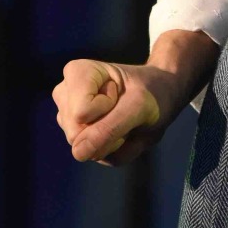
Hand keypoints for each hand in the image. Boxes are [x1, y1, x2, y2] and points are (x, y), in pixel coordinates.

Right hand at [51, 59, 178, 167]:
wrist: (163, 96)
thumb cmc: (153, 92)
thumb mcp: (140, 107)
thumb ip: (109, 128)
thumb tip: (78, 153)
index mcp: (76, 72)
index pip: (82, 113)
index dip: (109, 110)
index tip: (121, 94)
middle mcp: (64, 94)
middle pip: (76, 134)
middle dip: (109, 132)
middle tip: (126, 113)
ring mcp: (66, 115)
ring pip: (83, 148)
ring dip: (113, 142)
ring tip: (124, 120)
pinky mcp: (77, 136)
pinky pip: (94, 155)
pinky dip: (115, 149)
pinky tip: (121, 130)